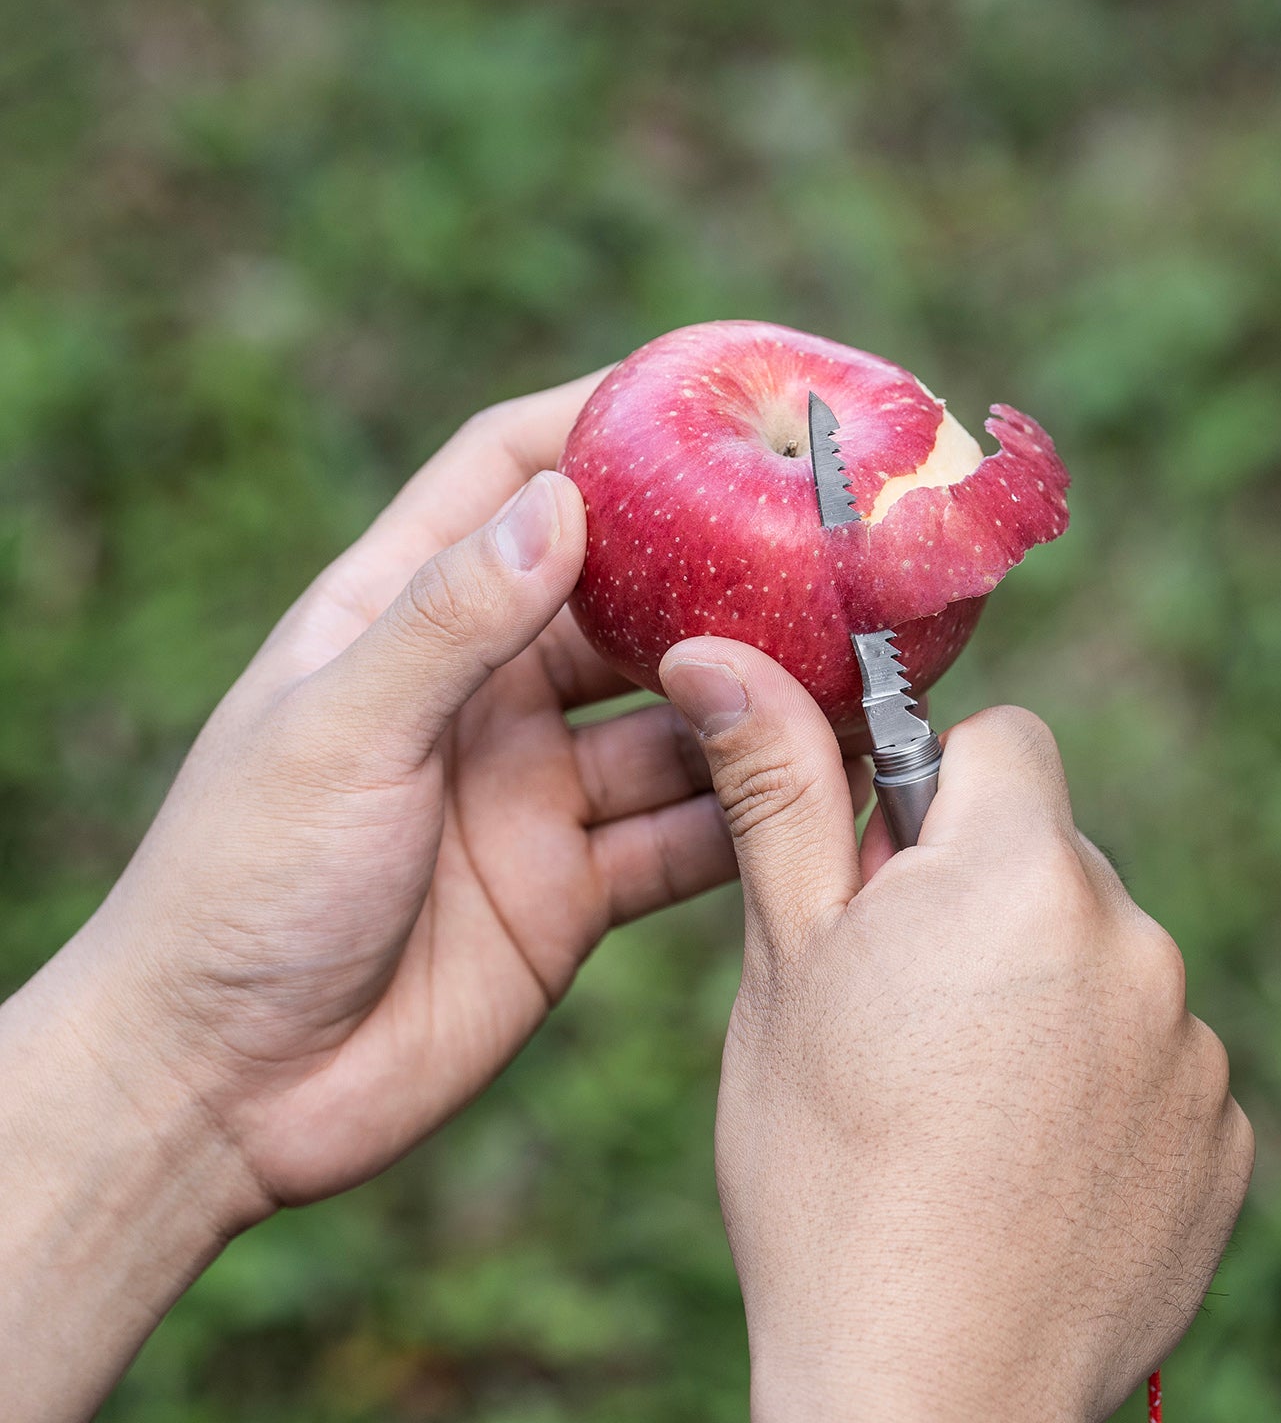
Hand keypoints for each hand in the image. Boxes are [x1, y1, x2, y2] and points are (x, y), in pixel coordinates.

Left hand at [1, 372, 734, 1419]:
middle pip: (621, 597)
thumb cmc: (239, 889)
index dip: (599, 424)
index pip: (506, 477)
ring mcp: (535, 790)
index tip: (703, 394)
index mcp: (400, 618)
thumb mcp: (339, 735)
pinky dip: (750, 814)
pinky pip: (684, 834)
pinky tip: (823, 791)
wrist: (221, 1091)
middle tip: (821, 540)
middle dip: (715, 567)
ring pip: (674, 721)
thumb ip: (451, 623)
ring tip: (854, 665)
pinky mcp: (574, 887)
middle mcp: (482, 692)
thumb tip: (562, 499)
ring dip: (753, 698)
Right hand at [660, 639, 1253, 1422]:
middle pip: (1050, 852)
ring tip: (959, 1101)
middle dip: (982, 894)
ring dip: (1042, 990)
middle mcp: (1134, 938)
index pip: (1004, 739)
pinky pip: (1151, 1055)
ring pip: (1102, 955)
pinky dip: (1097, 1080)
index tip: (884, 877)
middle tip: (903, 1005)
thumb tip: (719, 651)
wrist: (921, 1396)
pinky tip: (1025, 1160)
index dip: (933, 792)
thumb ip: (777, 791)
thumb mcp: (783, 965)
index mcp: (1018, 873)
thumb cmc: (822, 1169)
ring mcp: (1190, 1044)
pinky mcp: (1223, 1134)